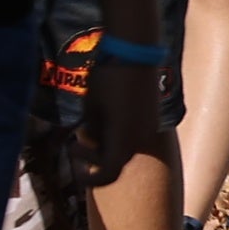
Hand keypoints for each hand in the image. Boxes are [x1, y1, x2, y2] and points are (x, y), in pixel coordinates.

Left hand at [77, 61, 157, 187]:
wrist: (135, 51)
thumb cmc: (107, 79)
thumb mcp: (91, 110)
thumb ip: (91, 132)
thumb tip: (88, 139)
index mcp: (123, 140)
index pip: (108, 174)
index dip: (90, 178)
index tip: (75, 170)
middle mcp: (141, 137)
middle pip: (118, 162)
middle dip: (95, 158)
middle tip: (74, 143)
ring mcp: (150, 125)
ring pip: (127, 148)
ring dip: (107, 145)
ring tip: (89, 127)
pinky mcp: (153, 114)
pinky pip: (135, 134)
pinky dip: (119, 134)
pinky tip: (107, 116)